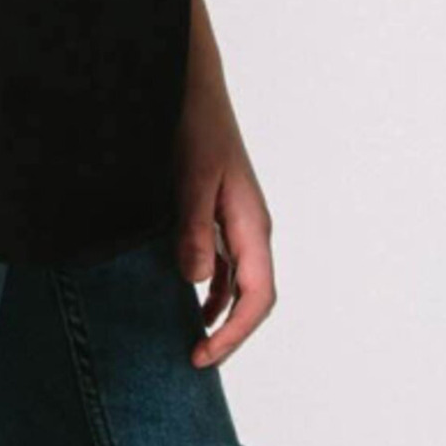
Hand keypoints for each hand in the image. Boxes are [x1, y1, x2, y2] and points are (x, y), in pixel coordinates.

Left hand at [172, 68, 278, 368]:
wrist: (193, 87)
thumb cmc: (195, 128)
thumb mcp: (190, 180)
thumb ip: (194, 230)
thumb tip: (194, 283)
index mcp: (252, 225)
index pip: (257, 297)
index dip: (234, 333)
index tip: (203, 355)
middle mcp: (252, 228)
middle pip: (253, 297)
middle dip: (229, 332)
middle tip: (194, 358)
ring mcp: (239, 220)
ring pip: (239, 282)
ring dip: (219, 313)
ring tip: (190, 338)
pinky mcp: (222, 212)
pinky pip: (224, 263)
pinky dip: (210, 287)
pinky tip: (188, 298)